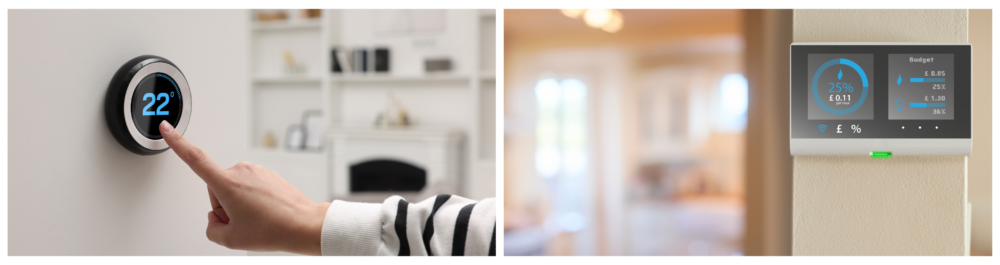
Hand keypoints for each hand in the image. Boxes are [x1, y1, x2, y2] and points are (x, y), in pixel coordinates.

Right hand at [160, 121, 329, 254]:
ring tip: (258, 218)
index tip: (166, 127)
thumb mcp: (231, 239)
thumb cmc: (274, 230)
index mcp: (228, 183)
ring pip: (233, 189)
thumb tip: (215, 218)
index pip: (195, 158)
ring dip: (239, 204)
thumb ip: (211, 228)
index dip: (177, 142)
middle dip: (224, 205)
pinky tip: (266, 212)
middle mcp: (241, 171)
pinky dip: (253, 201)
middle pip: (216, 188)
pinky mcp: (268, 174)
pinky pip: (249, 188)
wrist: (304, 225)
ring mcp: (256, 171)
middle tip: (243, 221)